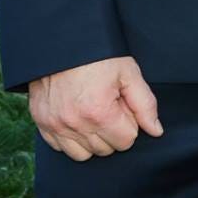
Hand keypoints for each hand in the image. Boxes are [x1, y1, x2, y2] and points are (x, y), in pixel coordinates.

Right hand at [28, 56, 162, 160]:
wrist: (63, 43)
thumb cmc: (99, 56)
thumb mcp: (129, 74)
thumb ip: (145, 105)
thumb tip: (156, 131)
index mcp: (99, 112)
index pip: (126, 141)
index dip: (130, 123)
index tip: (123, 105)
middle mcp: (74, 124)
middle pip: (106, 149)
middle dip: (113, 131)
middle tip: (110, 106)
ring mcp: (55, 125)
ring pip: (83, 154)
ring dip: (93, 139)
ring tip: (94, 114)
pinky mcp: (42, 123)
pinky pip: (61, 148)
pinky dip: (72, 139)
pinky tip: (77, 118)